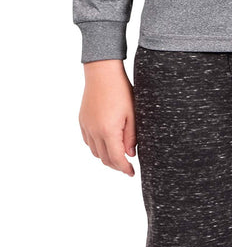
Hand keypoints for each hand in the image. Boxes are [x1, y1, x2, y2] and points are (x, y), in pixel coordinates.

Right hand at [79, 60, 135, 176]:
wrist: (102, 73)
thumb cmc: (121, 91)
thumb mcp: (132, 115)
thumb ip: (131, 137)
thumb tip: (130, 154)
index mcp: (108, 131)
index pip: (116, 159)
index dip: (124, 169)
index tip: (132, 173)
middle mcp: (94, 131)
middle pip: (104, 159)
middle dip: (116, 166)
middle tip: (126, 167)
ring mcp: (86, 126)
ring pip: (95, 152)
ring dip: (106, 158)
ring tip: (118, 156)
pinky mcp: (82, 121)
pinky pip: (88, 142)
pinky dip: (97, 148)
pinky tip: (106, 144)